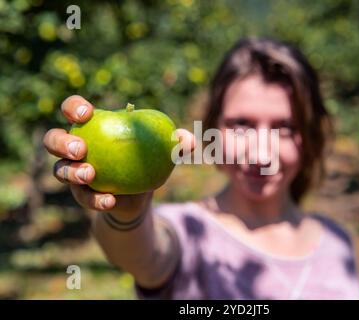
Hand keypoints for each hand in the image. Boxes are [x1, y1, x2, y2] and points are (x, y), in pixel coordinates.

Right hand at [43, 95, 194, 216]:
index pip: (73, 111)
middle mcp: (77, 149)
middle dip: (61, 142)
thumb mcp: (163, 151)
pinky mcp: (82, 195)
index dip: (73, 108)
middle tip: (82, 149)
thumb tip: (188, 139)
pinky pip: (83, 197)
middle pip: (53, 140)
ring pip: (59, 171)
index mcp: (94, 128)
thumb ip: (175, 143)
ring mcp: (75, 173)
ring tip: (90, 174)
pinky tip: (110, 200)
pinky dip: (95, 199)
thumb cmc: (147, 162)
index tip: (86, 113)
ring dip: (72, 172)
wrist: (141, 195)